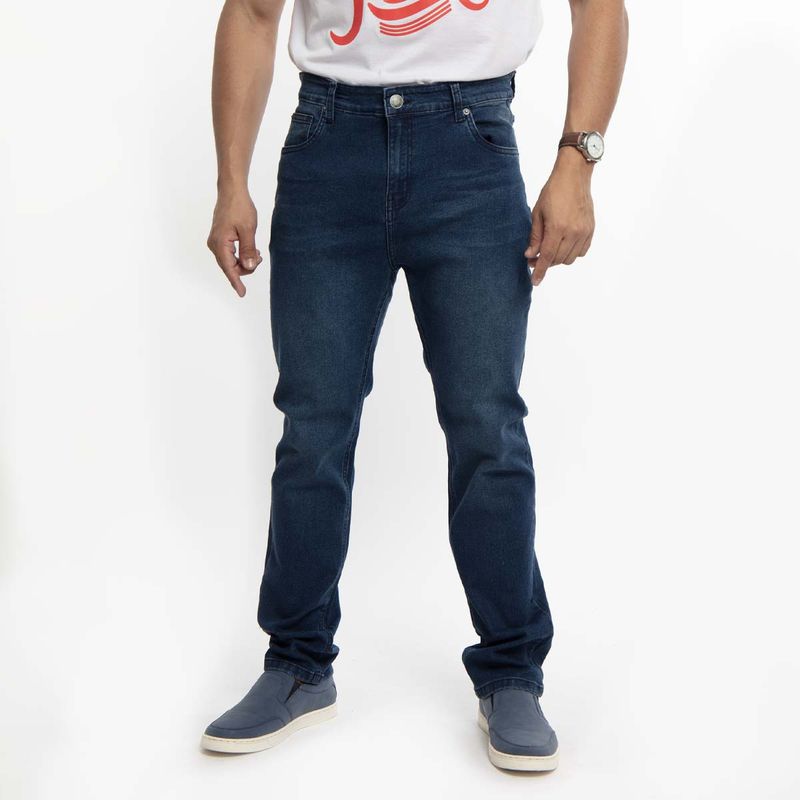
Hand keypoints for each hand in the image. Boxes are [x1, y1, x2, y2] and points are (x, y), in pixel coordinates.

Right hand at [207, 190, 262, 296]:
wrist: (231, 191)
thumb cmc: (240, 207)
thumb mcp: (248, 229)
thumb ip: (248, 249)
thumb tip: (249, 266)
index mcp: (220, 244)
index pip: (229, 269)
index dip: (236, 282)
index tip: (242, 294)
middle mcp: (214, 245)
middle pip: (230, 267)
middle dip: (246, 267)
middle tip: (259, 256)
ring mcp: (216, 242)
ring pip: (231, 262)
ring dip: (244, 261)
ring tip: (256, 251)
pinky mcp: (219, 239)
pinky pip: (230, 254)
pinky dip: (240, 255)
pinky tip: (250, 250)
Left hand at [525, 148, 594, 285]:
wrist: (574, 176)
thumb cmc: (553, 191)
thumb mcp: (538, 213)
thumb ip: (535, 236)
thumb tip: (530, 255)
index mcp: (557, 228)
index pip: (547, 257)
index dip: (539, 271)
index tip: (534, 281)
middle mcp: (573, 233)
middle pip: (557, 260)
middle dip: (545, 263)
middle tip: (533, 258)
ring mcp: (584, 232)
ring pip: (569, 258)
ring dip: (558, 258)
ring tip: (548, 249)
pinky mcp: (591, 230)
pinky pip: (581, 251)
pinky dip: (571, 253)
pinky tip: (563, 245)